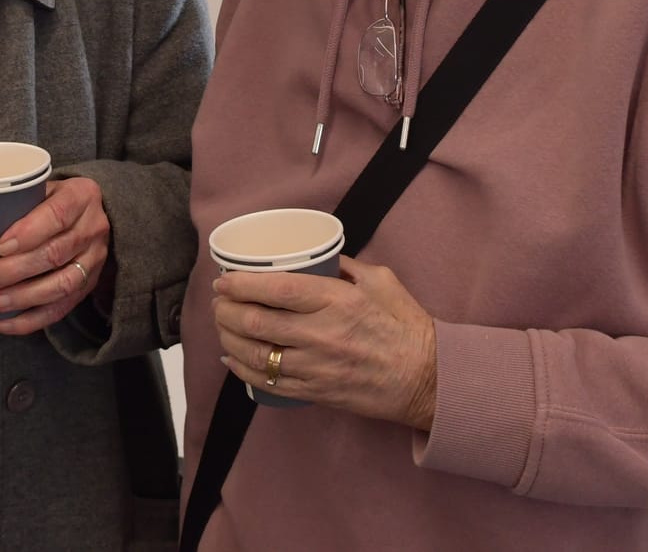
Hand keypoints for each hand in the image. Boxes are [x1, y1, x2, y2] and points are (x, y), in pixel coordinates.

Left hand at [0, 177, 110, 334]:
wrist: (89, 211)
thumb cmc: (51, 199)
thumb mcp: (41, 188)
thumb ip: (18, 203)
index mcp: (82, 195)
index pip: (58, 215)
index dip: (29, 232)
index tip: (0, 247)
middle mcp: (94, 228)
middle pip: (57, 253)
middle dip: (18, 270)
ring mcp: (94, 259)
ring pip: (63, 284)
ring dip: (26, 297)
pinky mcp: (89, 283)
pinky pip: (63, 307)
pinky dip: (33, 319)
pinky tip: (7, 323)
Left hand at [213, 255, 437, 429]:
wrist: (428, 379)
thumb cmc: (407, 326)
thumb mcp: (382, 280)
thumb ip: (346, 266)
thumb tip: (316, 255)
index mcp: (338, 301)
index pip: (277, 289)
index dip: (242, 285)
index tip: (224, 280)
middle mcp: (323, 334)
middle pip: (257, 323)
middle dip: (227, 312)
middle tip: (219, 302)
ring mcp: (317, 367)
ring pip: (257, 355)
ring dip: (229, 340)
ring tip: (222, 327)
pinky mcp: (317, 392)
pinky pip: (270, 384)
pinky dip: (244, 371)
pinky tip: (233, 360)